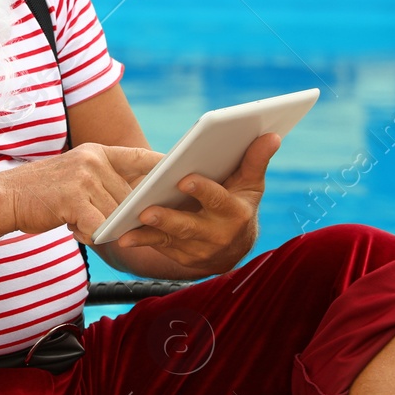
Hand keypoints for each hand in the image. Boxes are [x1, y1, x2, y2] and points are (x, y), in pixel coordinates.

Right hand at [0, 144, 164, 242]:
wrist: (6, 197)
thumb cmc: (43, 192)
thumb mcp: (75, 174)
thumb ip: (103, 181)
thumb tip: (135, 199)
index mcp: (97, 152)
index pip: (139, 156)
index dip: (162, 165)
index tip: (181, 172)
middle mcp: (93, 160)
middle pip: (129, 195)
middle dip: (125, 214)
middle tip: (111, 223)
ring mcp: (84, 178)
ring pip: (115, 213)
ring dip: (102, 226)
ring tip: (79, 224)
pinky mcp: (74, 199)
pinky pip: (99, 225)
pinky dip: (92, 234)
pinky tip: (77, 231)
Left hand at [114, 133, 280, 272]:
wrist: (235, 247)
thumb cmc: (240, 205)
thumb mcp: (250, 184)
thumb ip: (256, 161)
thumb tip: (271, 135)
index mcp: (236, 213)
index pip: (218, 200)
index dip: (202, 190)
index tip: (184, 178)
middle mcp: (218, 235)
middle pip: (190, 226)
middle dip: (168, 218)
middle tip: (146, 209)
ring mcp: (200, 250)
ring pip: (172, 239)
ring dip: (150, 234)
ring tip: (129, 226)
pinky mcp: (183, 259)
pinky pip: (161, 248)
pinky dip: (143, 241)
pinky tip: (124, 235)